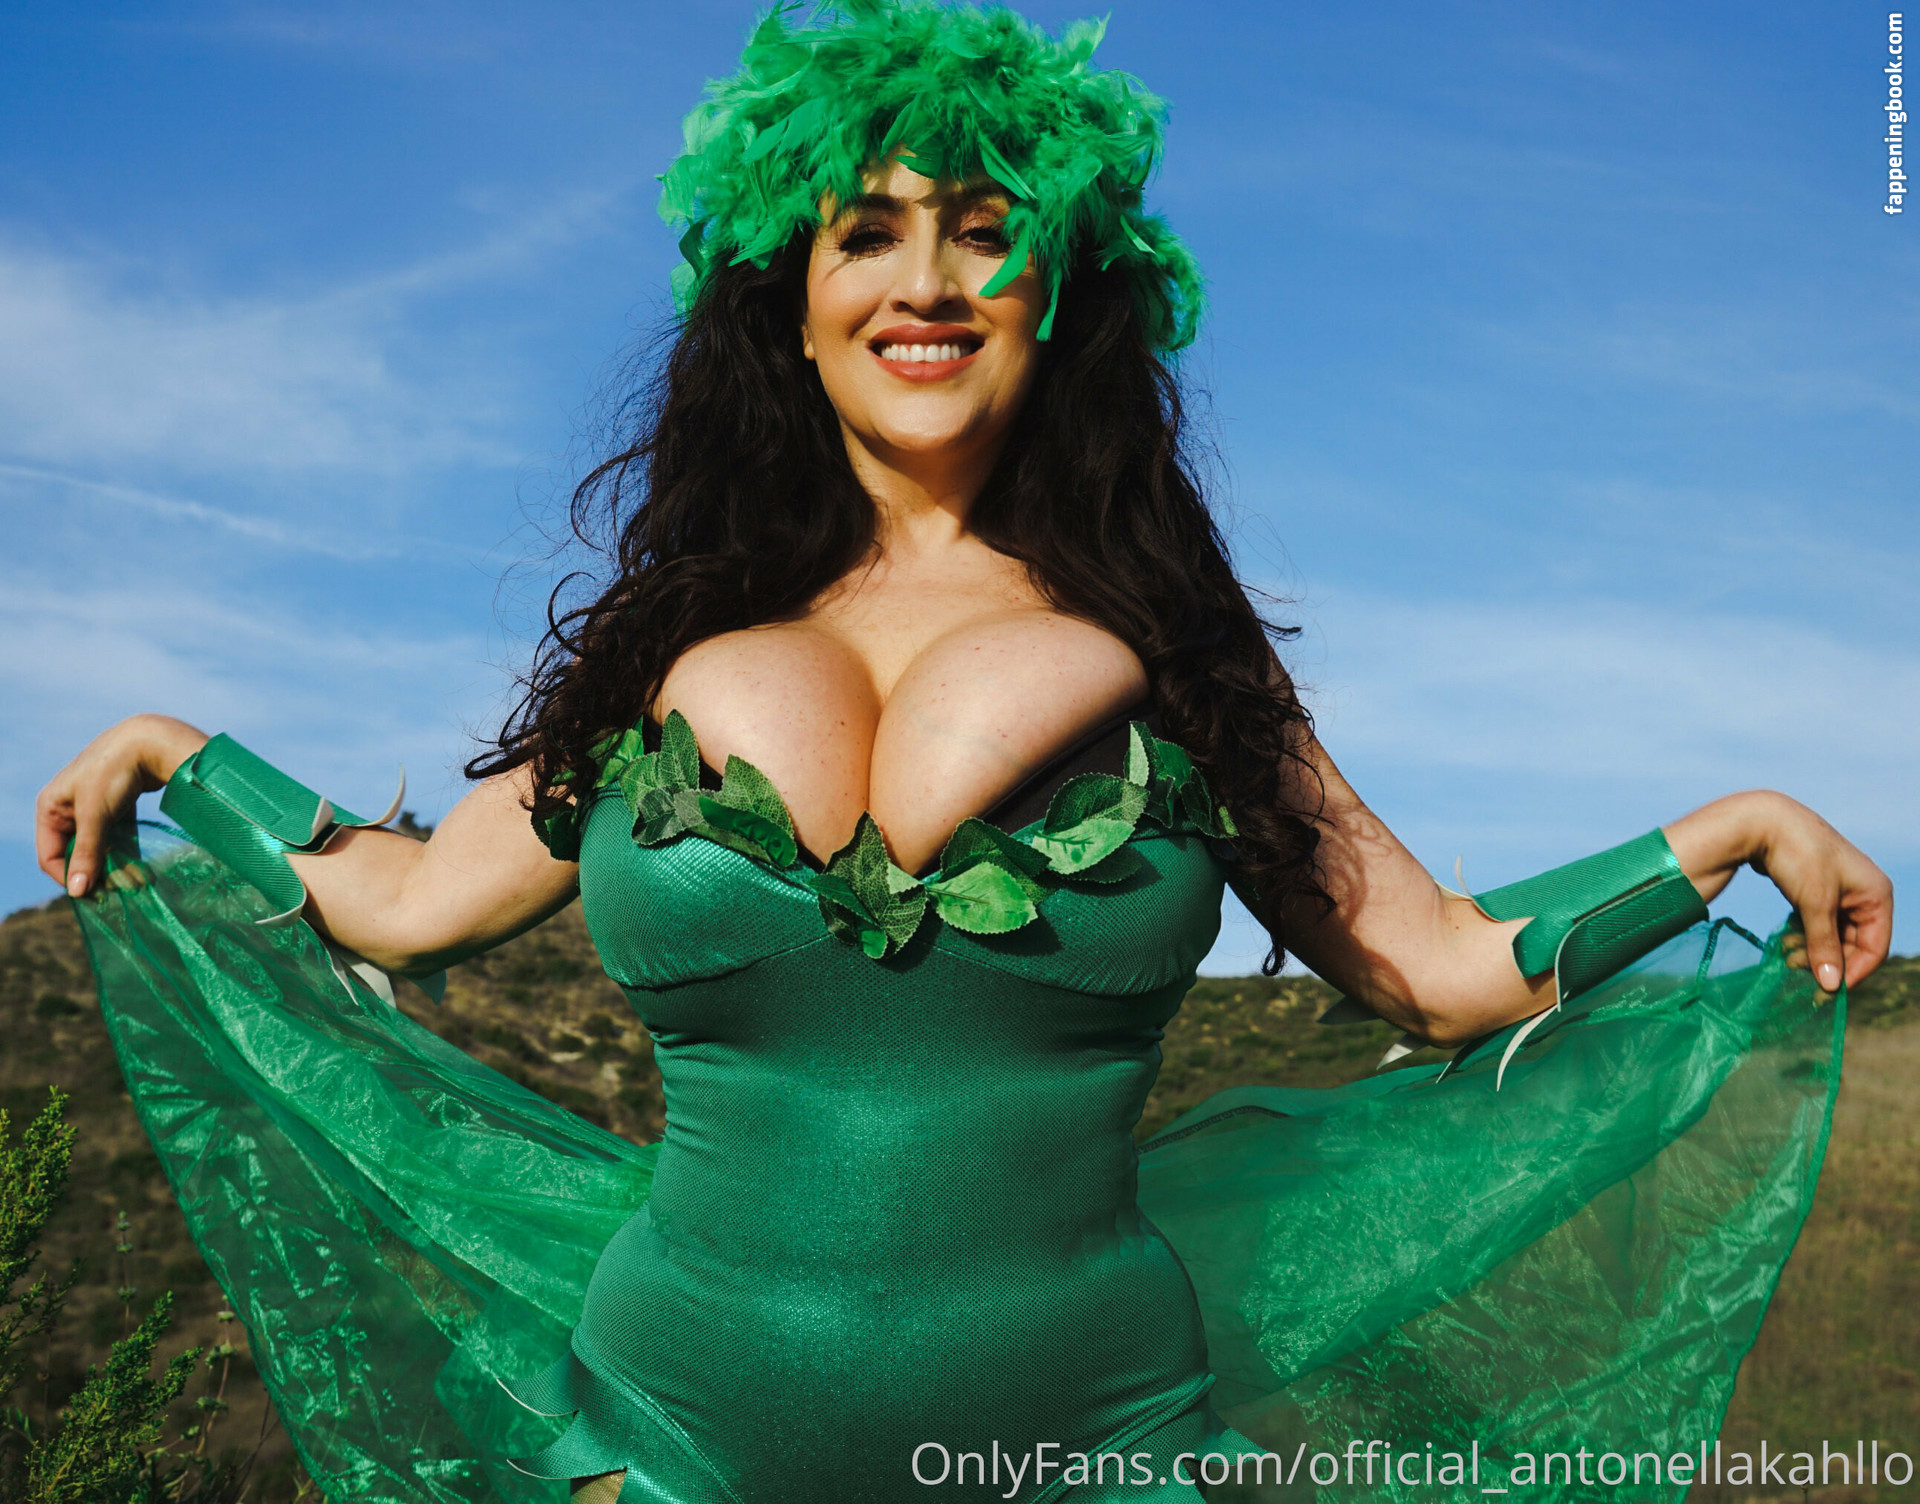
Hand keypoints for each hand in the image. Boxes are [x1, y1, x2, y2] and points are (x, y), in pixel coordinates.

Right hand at [35, 715, 208, 898]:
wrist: (153, 741)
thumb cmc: (116, 773)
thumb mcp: (97, 815)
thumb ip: (88, 853)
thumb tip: (77, 892)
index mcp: (51, 807)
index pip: (51, 855)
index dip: (69, 877)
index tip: (94, 896)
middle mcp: (69, 808)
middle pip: (78, 852)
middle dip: (99, 874)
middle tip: (122, 894)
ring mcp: (94, 807)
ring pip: (101, 846)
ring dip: (117, 867)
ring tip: (138, 885)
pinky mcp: (118, 805)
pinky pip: (119, 836)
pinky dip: (128, 852)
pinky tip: (143, 872)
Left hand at [1667, 791, 1893, 994]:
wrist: (1762, 822)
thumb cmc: (1797, 858)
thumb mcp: (1814, 905)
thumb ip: (1824, 945)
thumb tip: (1830, 986)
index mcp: (1876, 894)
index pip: (1874, 948)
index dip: (1851, 972)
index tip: (1823, 990)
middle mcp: (1863, 893)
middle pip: (1853, 943)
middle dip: (1825, 959)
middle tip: (1793, 968)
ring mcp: (1840, 891)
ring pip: (1833, 934)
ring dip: (1811, 949)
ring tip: (1785, 954)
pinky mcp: (1817, 889)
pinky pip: (1818, 922)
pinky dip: (1804, 934)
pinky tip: (1786, 940)